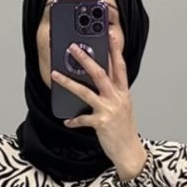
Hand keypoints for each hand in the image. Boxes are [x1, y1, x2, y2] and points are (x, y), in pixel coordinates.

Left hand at [52, 24, 147, 176]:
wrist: (130, 151)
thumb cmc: (125, 129)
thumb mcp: (124, 107)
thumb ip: (114, 92)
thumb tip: (102, 80)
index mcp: (123, 92)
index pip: (119, 66)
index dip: (115, 50)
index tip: (109, 35)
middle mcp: (117, 98)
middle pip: (100, 73)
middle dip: (86, 59)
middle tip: (73, 48)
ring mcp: (109, 110)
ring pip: (86, 91)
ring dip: (69, 82)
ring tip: (55, 74)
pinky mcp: (101, 123)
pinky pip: (82, 118)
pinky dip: (74, 120)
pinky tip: (67, 121)